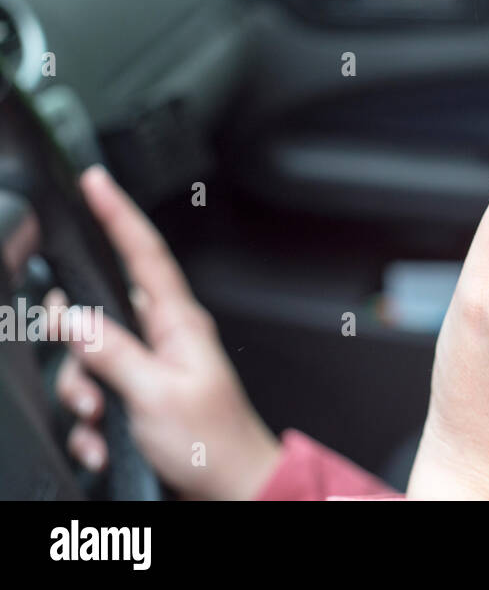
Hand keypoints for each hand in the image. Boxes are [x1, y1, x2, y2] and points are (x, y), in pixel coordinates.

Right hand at [46, 165, 281, 499]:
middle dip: (76, 351)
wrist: (231, 490)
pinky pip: (93, 395)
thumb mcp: (158, 395)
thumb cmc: (214, 444)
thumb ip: (114, 353)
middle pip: (97, 313)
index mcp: (179, 323)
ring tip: (100, 423)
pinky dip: (89, 424)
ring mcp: (150, 367)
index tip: (95, 180)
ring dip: (81, 396)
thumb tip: (75, 318)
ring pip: (86, 359)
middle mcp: (164, 337)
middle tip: (89, 390)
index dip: (119, 214)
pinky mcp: (138, 396)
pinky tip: (101, 443)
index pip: (145, 254)